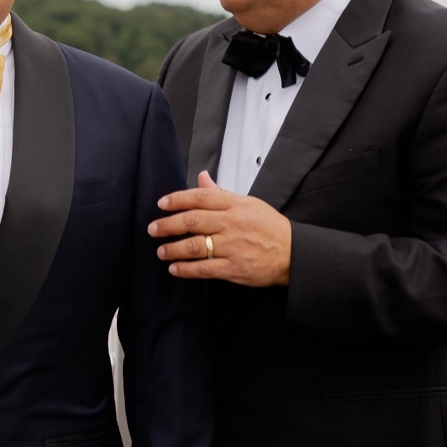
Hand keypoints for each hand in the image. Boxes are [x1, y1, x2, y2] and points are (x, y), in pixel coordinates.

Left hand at [149, 171, 291, 286]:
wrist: (293, 253)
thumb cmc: (270, 227)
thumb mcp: (248, 203)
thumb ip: (220, 193)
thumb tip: (202, 177)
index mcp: (235, 205)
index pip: (201, 197)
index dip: (178, 199)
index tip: (162, 203)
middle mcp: (232, 224)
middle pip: (193, 221)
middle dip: (168, 225)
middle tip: (153, 229)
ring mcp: (232, 246)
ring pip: (195, 246)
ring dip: (173, 249)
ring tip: (161, 251)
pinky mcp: (234, 268)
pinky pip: (204, 268)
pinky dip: (186, 270)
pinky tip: (175, 269)